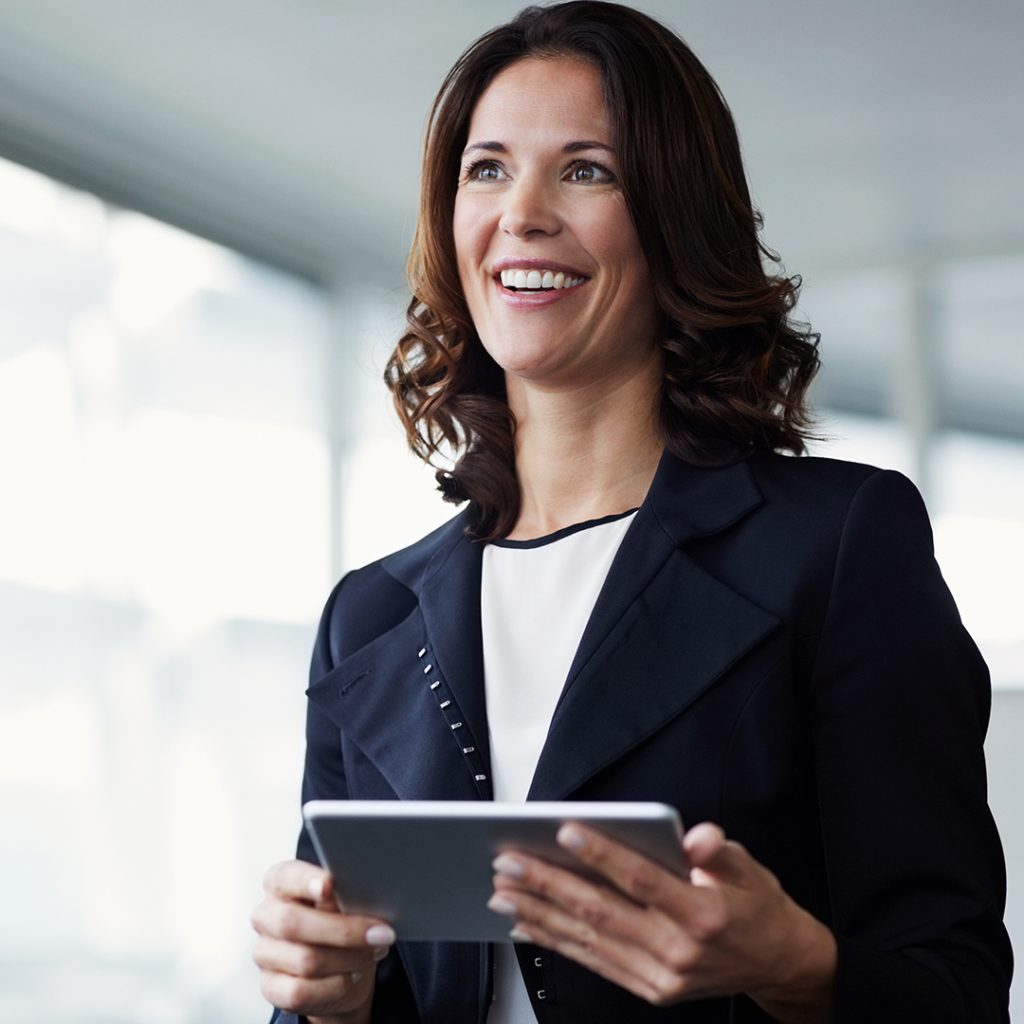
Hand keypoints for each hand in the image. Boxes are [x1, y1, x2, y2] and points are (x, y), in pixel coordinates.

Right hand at [252, 859, 395, 1022]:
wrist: (337, 967)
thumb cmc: (340, 920)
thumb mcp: (345, 901)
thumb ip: (343, 894)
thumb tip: (356, 891)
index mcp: (280, 884)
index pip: (285, 877)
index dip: (305, 881)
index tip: (330, 884)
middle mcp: (266, 916)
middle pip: (292, 923)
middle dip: (344, 930)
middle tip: (381, 933)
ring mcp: (264, 953)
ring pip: (305, 960)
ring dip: (349, 958)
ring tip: (375, 952)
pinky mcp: (271, 987)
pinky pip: (301, 991)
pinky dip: (336, 984)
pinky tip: (353, 974)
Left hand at [487, 822, 835, 1022]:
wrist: (778, 965)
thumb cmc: (757, 905)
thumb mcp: (749, 867)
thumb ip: (718, 850)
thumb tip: (696, 836)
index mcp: (703, 914)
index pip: (642, 880)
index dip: (603, 855)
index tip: (565, 830)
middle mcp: (678, 951)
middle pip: (602, 912)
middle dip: (549, 885)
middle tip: (508, 862)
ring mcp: (661, 977)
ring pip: (589, 940)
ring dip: (540, 915)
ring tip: (502, 892)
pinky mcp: (650, 990)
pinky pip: (595, 963)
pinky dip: (557, 943)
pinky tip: (527, 926)